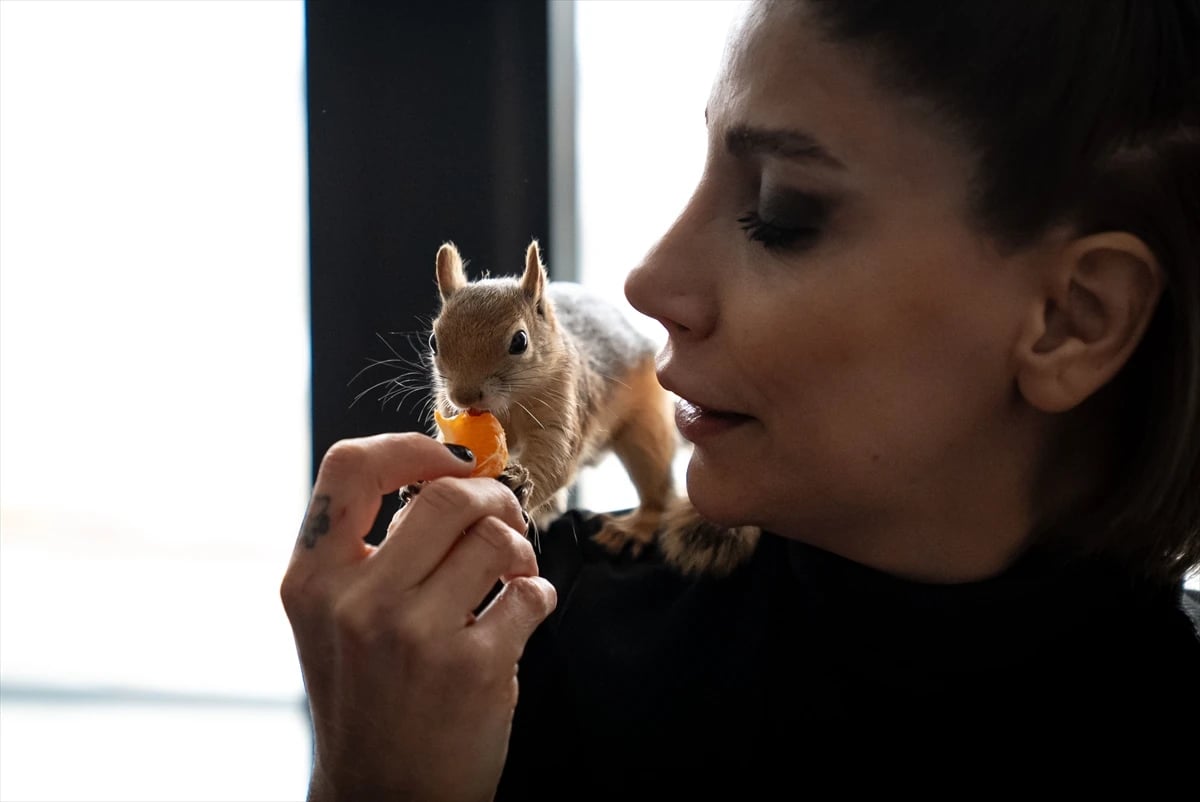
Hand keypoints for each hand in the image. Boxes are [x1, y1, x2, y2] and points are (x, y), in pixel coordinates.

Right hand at [280, 433, 556, 801]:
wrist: (383, 795)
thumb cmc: (369, 696)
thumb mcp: (334, 619)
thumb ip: (369, 548)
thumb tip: (447, 472)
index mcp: (311, 580)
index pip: (349, 466)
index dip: (410, 448)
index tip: (451, 462)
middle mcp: (355, 603)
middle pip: (446, 495)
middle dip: (492, 496)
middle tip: (504, 516)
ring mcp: (413, 635)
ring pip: (496, 539)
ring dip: (519, 549)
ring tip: (511, 573)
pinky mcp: (472, 667)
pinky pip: (531, 593)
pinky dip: (537, 596)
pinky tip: (518, 616)